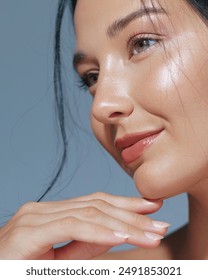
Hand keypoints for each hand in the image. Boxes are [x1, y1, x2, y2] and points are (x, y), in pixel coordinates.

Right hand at [0, 192, 168, 258]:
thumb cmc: (22, 270)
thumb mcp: (60, 258)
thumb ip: (86, 243)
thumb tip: (117, 232)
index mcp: (51, 213)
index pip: (95, 202)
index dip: (126, 204)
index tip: (152, 208)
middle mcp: (43, 209)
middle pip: (97, 205)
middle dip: (132, 213)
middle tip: (160, 222)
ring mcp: (35, 217)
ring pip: (89, 213)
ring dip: (124, 223)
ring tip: (151, 232)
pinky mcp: (29, 231)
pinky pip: (71, 226)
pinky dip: (99, 231)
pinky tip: (122, 235)